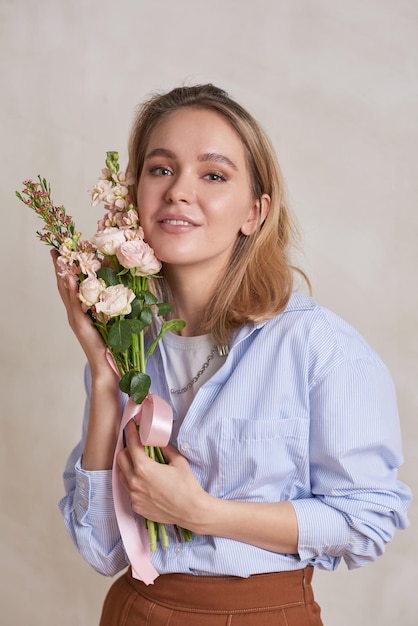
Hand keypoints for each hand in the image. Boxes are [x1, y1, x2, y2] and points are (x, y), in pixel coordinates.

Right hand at [51, 250, 109, 373]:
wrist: (107, 367)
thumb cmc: (111, 346)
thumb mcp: (112, 321)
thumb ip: (112, 307)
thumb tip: (124, 290)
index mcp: (82, 312)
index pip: (71, 288)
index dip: (67, 270)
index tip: (63, 254)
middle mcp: (75, 314)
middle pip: (64, 287)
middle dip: (59, 269)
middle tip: (54, 250)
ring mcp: (76, 320)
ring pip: (67, 293)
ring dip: (63, 275)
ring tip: (59, 258)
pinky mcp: (81, 325)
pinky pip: (75, 304)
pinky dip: (72, 290)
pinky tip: (70, 278)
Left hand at [117, 419, 207, 528]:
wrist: (191, 511)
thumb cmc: (187, 486)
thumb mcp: (178, 461)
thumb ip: (165, 448)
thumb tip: (158, 442)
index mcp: (144, 468)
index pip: (131, 445)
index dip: (130, 433)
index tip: (130, 426)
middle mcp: (135, 482)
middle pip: (121, 459)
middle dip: (127, 449)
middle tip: (136, 445)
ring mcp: (134, 496)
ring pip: (122, 475)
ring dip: (127, 466)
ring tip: (138, 462)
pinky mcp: (136, 506)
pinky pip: (129, 490)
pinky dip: (133, 482)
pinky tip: (144, 481)